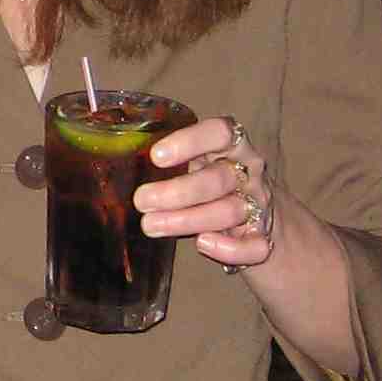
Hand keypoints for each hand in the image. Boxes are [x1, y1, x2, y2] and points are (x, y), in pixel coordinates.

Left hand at [136, 111, 282, 272]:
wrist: (261, 220)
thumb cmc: (214, 186)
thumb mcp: (198, 166)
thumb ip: (173, 166)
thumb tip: (116, 173)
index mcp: (232, 147)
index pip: (220, 133)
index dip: (190, 141)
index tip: (157, 156)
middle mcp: (249, 173)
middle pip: (218, 178)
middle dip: (178, 191)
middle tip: (141, 200)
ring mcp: (259, 205)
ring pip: (230, 210)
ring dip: (189, 219)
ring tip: (151, 225)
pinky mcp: (265, 238)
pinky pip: (254, 245)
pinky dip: (230, 248)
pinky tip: (203, 244)